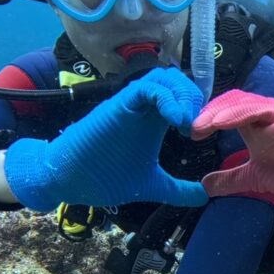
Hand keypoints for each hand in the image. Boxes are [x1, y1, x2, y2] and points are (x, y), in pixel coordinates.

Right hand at [3, 67, 207, 210]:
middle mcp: (145, 107)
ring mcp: (131, 104)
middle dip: (194, 97)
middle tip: (198, 125)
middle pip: (176, 81)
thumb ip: (178, 189)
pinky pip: (145, 88)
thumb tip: (204, 195)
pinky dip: (166, 97)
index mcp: (155, 120)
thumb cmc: (105, 176)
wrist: (69, 179)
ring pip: (163, 78)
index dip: (199, 108)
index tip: (202, 133)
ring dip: (182, 94)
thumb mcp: (152, 184)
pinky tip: (176, 119)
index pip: (182, 97)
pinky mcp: (119, 106)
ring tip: (187, 121)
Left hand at [192, 90, 273, 218]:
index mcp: (251, 124)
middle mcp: (260, 114)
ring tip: (201, 126)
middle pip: (228, 102)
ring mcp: (271, 113)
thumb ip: (228, 180)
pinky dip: (236, 114)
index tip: (192, 133)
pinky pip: (256, 110)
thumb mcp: (251, 178)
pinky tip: (220, 123)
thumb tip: (204, 186)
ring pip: (239, 103)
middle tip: (192, 128)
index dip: (207, 117)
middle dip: (208, 113)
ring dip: (218, 112)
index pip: (224, 110)